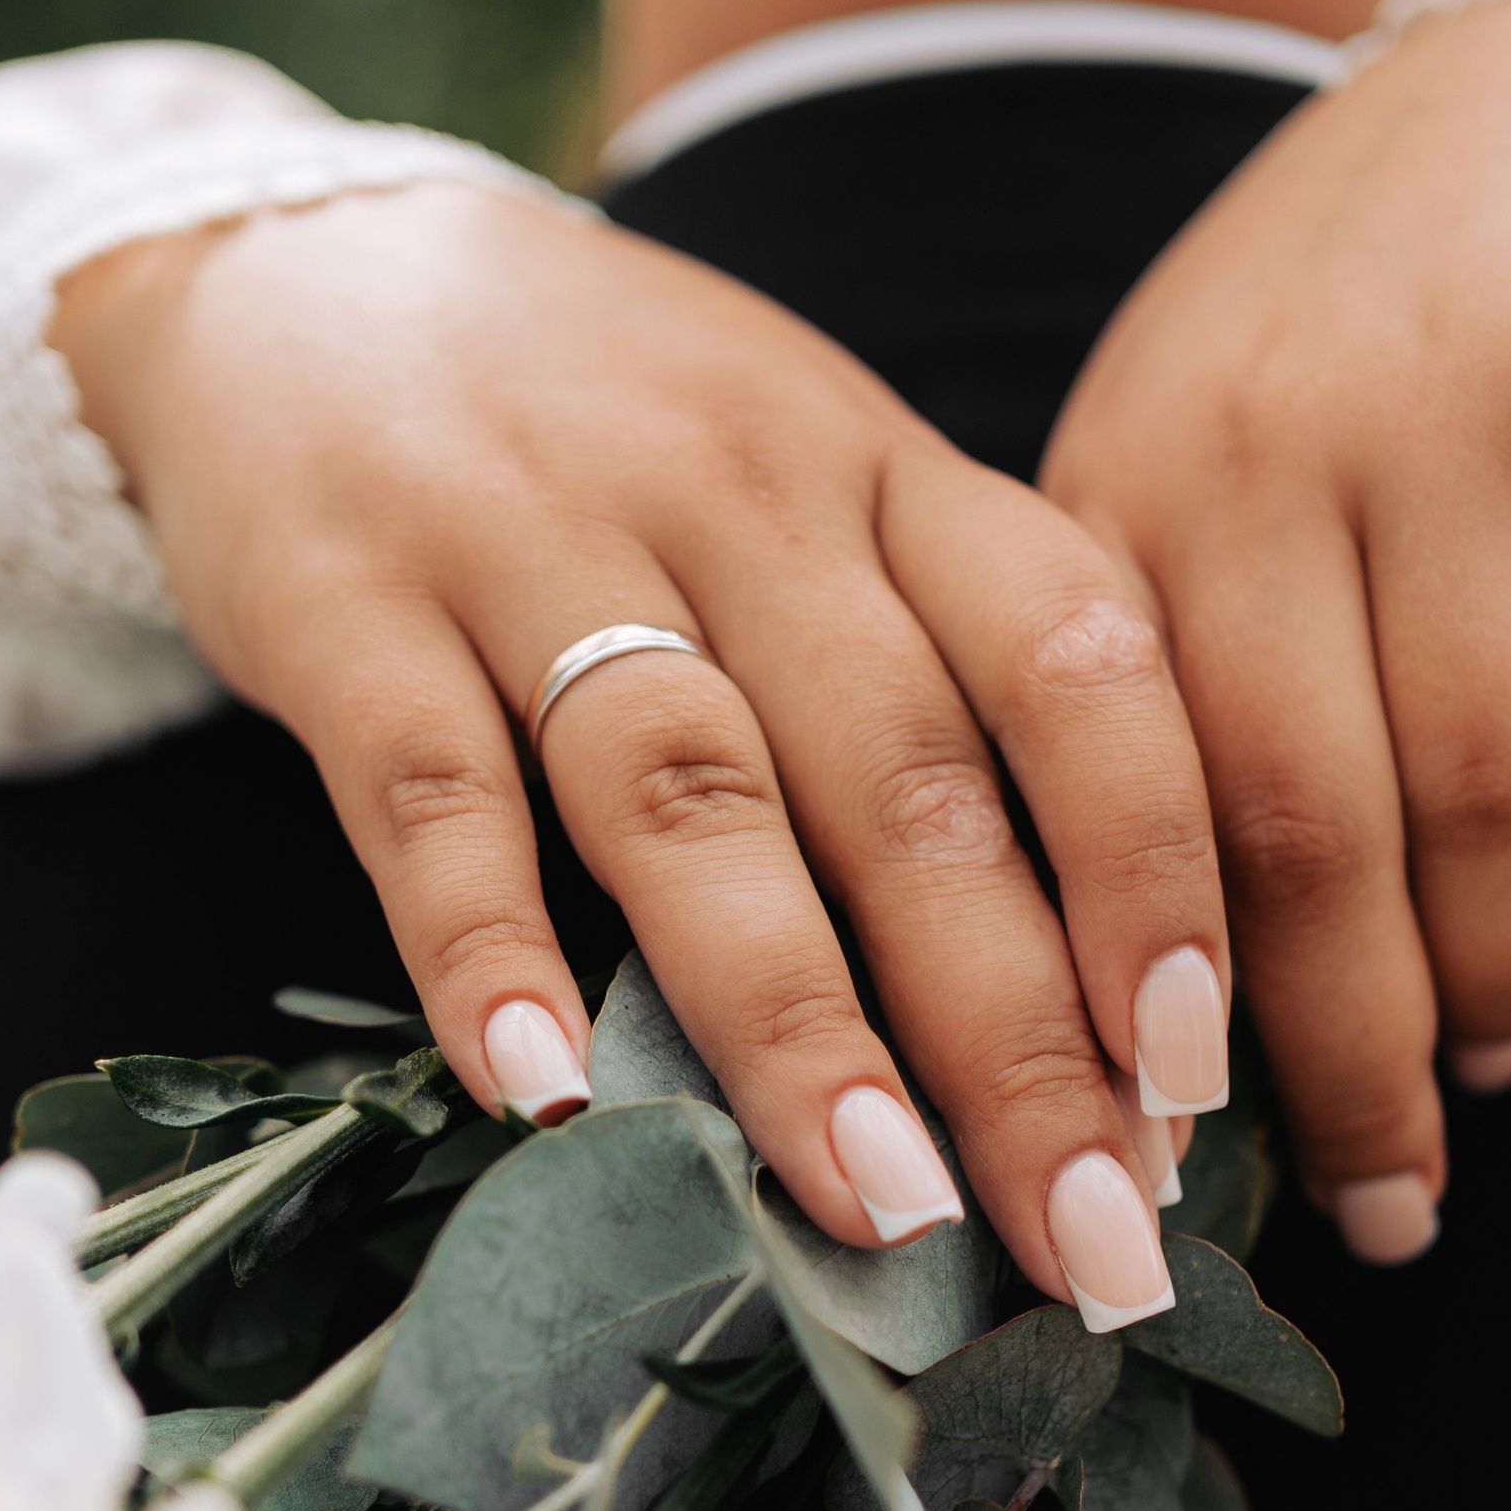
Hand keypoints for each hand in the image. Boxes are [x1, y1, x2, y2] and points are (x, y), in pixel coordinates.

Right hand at [56, 184, 1230, 1325]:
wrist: (310, 264)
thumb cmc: (621, 438)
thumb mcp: (819, 494)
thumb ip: (943, 687)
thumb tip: (1100, 1011)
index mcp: (888, 475)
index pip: (1074, 659)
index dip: (1153, 868)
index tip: (1200, 1080)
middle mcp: (740, 495)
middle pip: (908, 777)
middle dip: (1017, 1035)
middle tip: (1094, 1245)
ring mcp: (535, 540)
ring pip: (693, 794)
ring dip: (794, 1017)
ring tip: (883, 1208)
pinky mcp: (349, 602)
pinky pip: (429, 792)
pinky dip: (487, 946)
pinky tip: (543, 1095)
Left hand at [1041, 0, 1510, 1254]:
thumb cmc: (1319, 344)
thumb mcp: (1171, 483)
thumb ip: (1140, 704)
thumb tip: (1134, 1016)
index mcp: (1108, 496)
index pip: (1121, 811)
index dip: (1153, 1019)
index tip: (1178, 1172)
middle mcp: (1256, 447)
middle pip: (1308, 829)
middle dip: (1351, 1050)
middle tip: (1390, 1196)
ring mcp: (1445, 411)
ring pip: (1484, 780)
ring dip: (1501, 961)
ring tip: (1496, 1060)